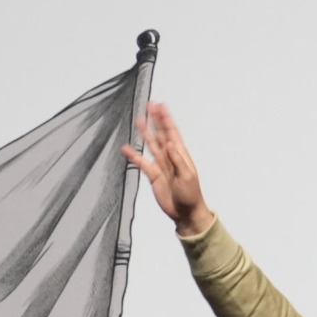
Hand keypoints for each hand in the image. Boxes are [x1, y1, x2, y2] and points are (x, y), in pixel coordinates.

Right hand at [120, 101, 214, 239]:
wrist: (185, 212)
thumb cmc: (190, 194)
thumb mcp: (187, 176)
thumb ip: (178, 160)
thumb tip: (171, 144)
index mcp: (180, 154)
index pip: (172, 132)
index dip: (166, 119)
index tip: (161, 106)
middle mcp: (169, 156)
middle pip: (161, 134)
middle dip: (156, 120)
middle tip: (150, 105)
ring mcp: (160, 164)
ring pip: (151, 144)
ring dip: (145, 132)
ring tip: (138, 119)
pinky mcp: (152, 175)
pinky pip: (141, 162)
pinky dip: (133, 155)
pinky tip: (125, 148)